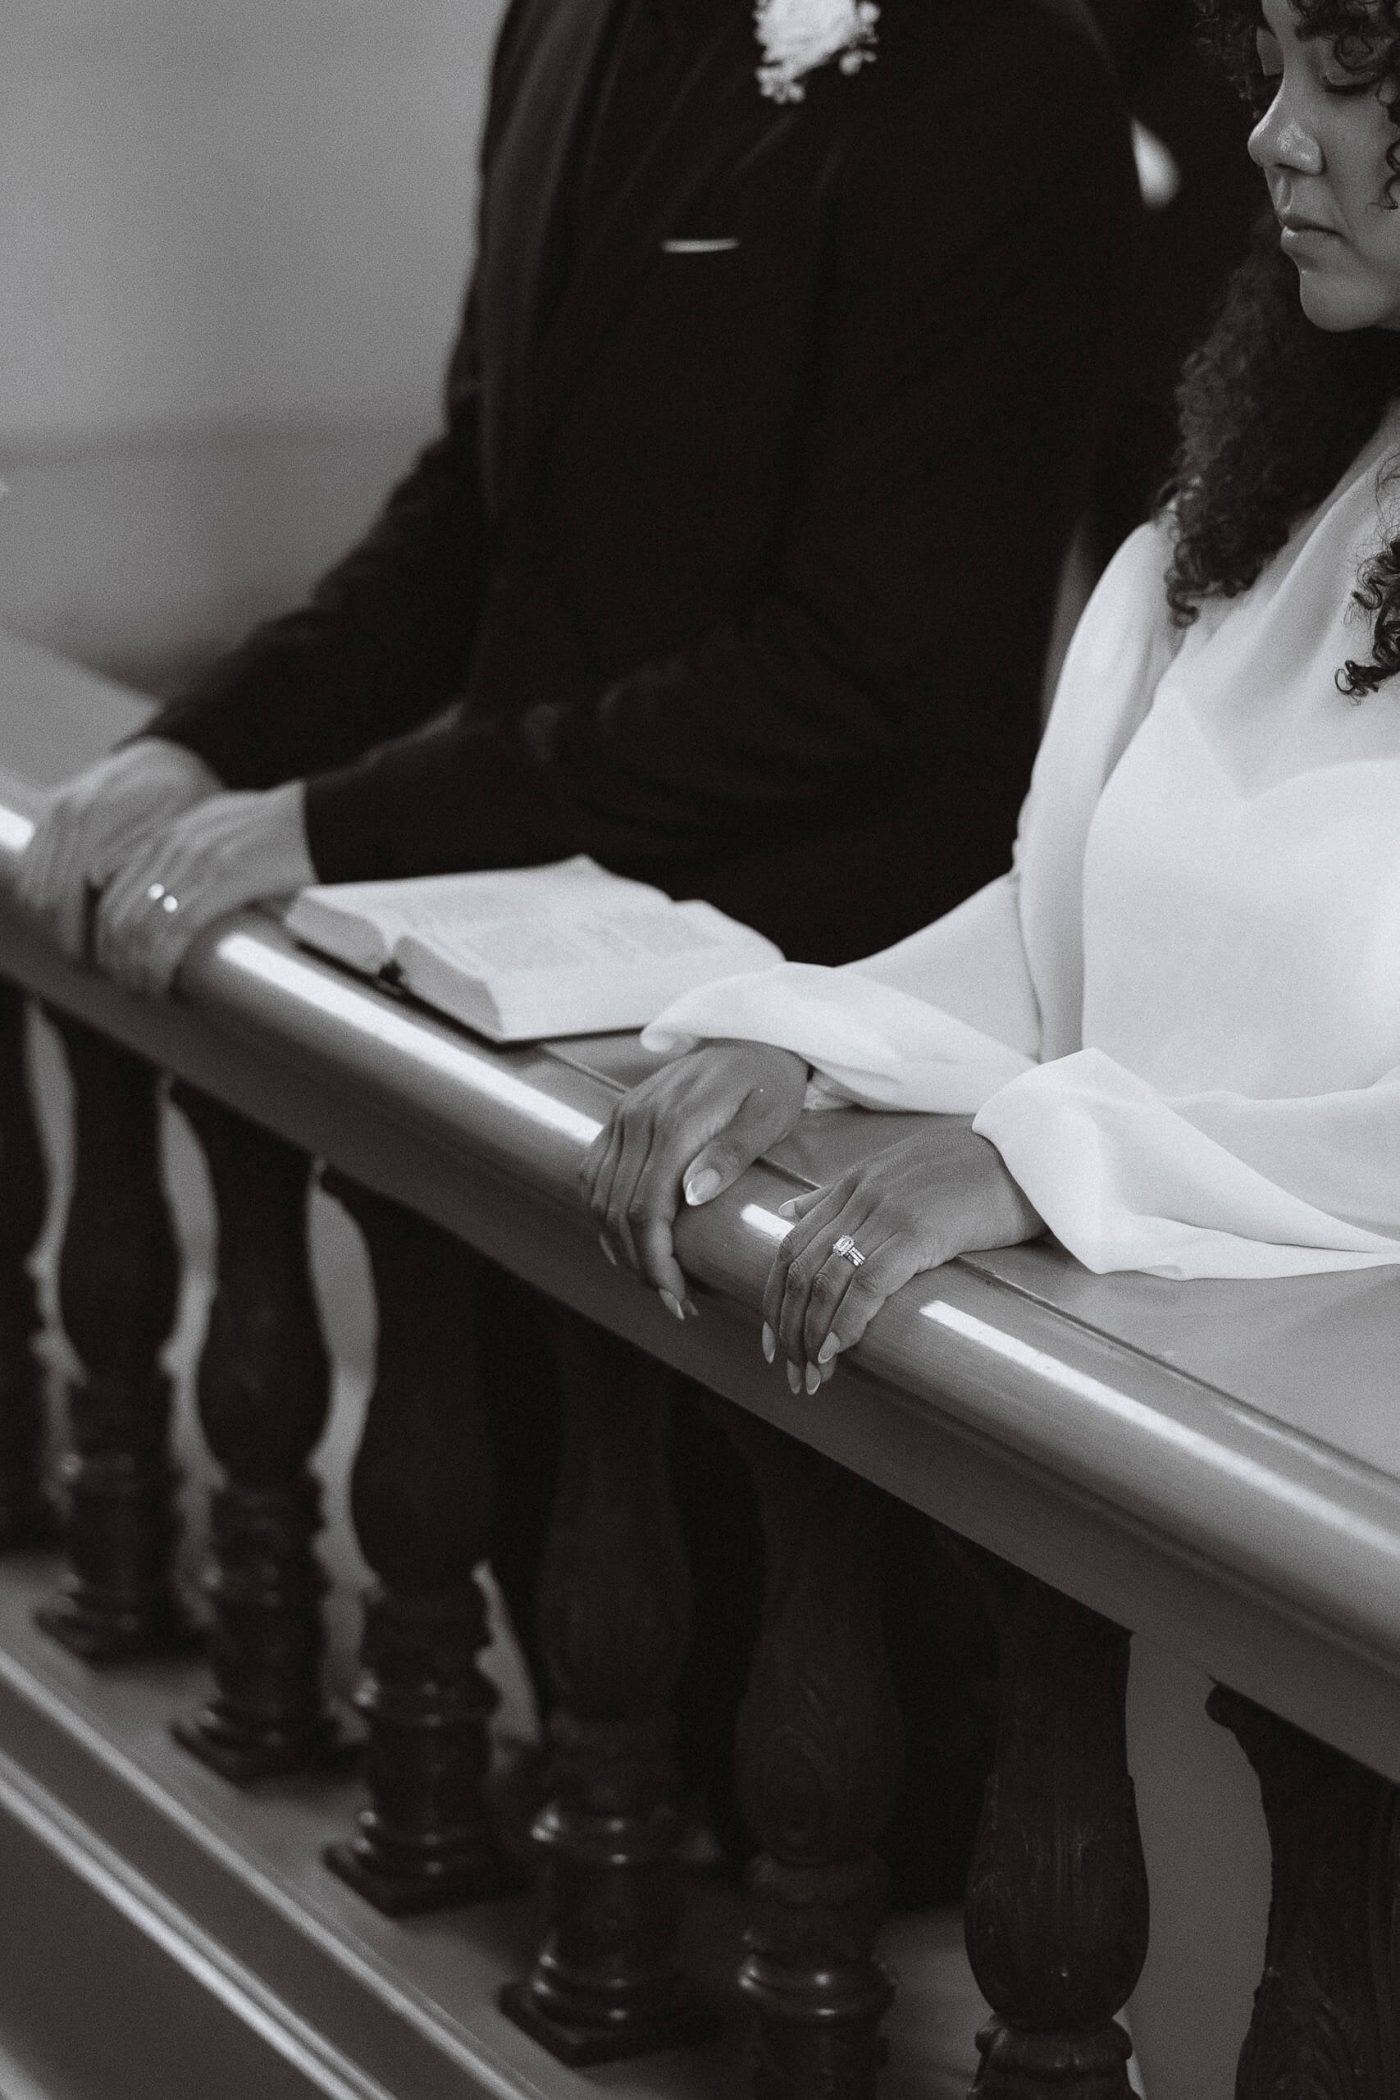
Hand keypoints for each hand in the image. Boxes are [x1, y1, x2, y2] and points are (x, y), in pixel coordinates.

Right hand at [11, 738, 220, 958]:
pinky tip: (74, 921)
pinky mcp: (47, 817)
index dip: (76, 938)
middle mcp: (63, 813)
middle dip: (63, 938)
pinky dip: (45, 901)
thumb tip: (94, 883)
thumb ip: (136, 854)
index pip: (62, 896)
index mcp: (92, 817)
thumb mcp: (176, 829)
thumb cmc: (184, 798)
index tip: (98, 967)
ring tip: (86, 949)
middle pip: (42, 897)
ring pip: (31, 887)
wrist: (169, 759)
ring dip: (51, 924)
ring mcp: (50, 813)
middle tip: (94, 968)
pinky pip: (30, 870)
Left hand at [92, 782, 315, 994]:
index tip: (123, 960)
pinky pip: (172, 934)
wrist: (319, 817)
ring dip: (136, 969)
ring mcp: (192, 865)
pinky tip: (164, 987)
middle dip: (117, 958)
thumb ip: (197, 848)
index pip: (113, 889)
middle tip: (130, 985)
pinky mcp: (218, 884)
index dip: (110, 933)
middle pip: (118, 913)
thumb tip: (183, 883)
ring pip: (139, 929)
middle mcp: (172, 847)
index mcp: (170, 834)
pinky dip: (160, 966)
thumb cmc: (285, 828)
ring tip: (147, 993)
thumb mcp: (226, 826)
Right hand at [582, 1040, 809, 1318]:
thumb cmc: (770, 1081)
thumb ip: (731, 1154)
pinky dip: (603, 1214)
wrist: (754, 1036)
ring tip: (655, 1278)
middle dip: (642, 1265)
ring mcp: (624, 1117)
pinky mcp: (619, 1117)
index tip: (677, 1297)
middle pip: (618, 1211)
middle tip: (674, 1301)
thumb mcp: (768, 1117)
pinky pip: (594, 1175)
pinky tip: (627, 1241)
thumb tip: (693, 1195)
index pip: (648, 1209)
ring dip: (620, 1246)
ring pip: (599, 1198)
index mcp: (675, 1123)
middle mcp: (638, 1119)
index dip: (657, 1261)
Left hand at [764, 1117, 1042, 1393]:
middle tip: (792, 1371)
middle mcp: (860, 1197)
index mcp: (851, 1184)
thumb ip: (839, 1194)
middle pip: (799, 1270)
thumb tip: (788, 1212)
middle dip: (787, 1327)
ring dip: (812, 1336)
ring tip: (814, 1375)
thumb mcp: (894, 1171)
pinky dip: (846, 1321)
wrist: (1027, 1153)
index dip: (774, 1298)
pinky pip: (869, 1283)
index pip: (790, 1247)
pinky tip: (838, 1350)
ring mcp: (887, 1213)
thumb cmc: (970, 1170)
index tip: (773, 1340)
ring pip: (826, 1281)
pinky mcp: (919, 1232)